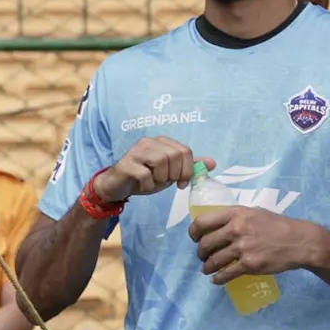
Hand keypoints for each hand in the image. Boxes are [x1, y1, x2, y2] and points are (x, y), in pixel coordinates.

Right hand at [93, 136, 213, 202]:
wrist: (117, 186)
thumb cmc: (145, 177)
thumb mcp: (170, 173)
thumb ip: (189, 166)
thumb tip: (212, 163)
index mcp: (162, 142)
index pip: (185, 151)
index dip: (187, 169)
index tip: (182, 182)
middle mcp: (149, 142)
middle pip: (174, 155)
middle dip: (175, 174)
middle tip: (167, 183)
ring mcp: (136, 152)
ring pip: (161, 162)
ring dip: (161, 179)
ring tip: (154, 182)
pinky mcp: (126, 164)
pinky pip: (145, 175)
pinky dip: (148, 185)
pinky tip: (143, 185)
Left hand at [189, 206, 316, 282]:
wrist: (299, 241)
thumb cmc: (277, 225)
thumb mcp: (254, 212)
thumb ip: (235, 217)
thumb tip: (216, 224)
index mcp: (235, 214)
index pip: (202, 222)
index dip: (194, 232)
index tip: (195, 238)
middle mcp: (236, 229)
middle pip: (205, 243)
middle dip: (200, 252)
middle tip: (203, 256)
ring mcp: (242, 248)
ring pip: (213, 261)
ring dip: (207, 267)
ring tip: (207, 269)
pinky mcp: (249, 265)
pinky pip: (225, 274)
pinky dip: (218, 279)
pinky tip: (217, 279)